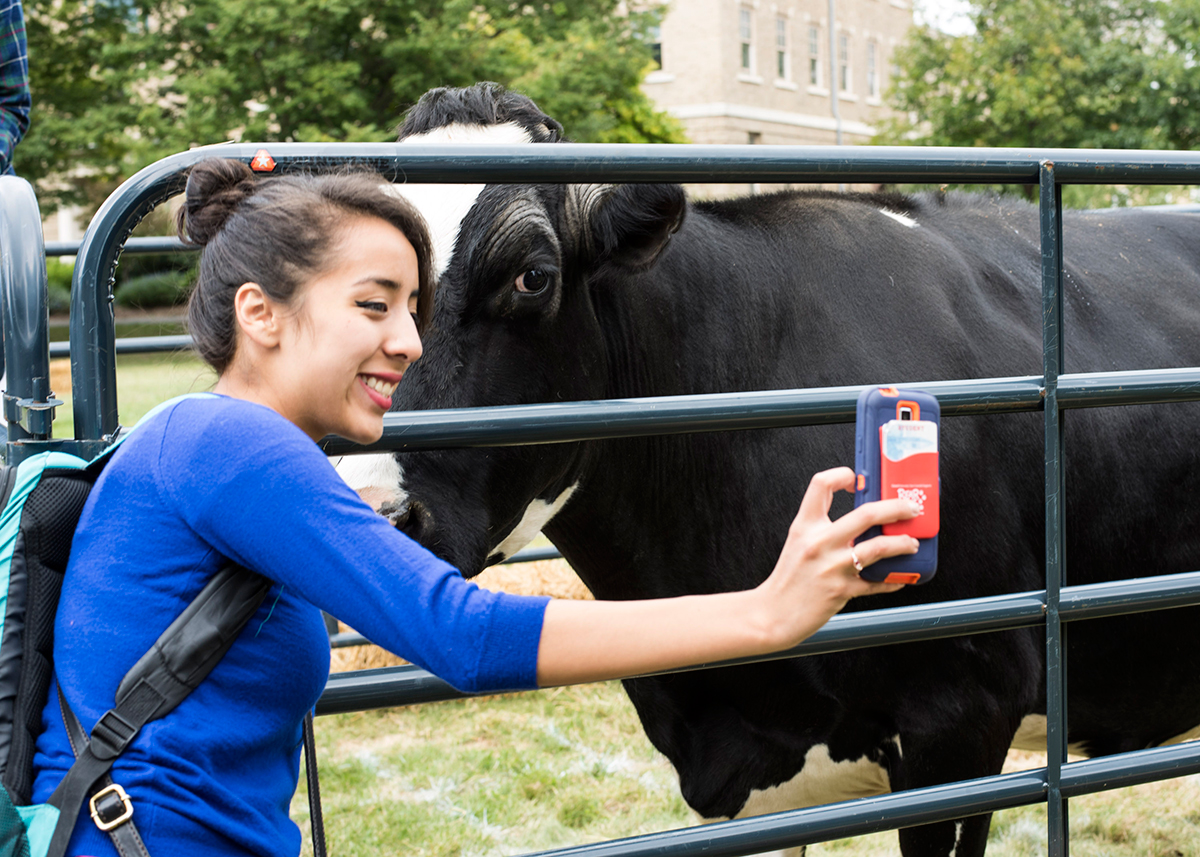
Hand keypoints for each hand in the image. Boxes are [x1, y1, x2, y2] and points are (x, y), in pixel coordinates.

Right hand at [755, 466, 919, 649]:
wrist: (773, 613)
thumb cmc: (788, 579)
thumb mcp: (798, 542)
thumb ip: (822, 528)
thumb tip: (860, 521)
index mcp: (805, 526)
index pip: (821, 484)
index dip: (843, 475)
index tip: (857, 479)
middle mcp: (819, 543)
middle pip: (866, 513)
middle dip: (896, 508)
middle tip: (909, 509)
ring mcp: (832, 567)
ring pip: (878, 547)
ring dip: (902, 543)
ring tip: (911, 543)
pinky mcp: (842, 591)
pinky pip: (876, 583)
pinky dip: (893, 579)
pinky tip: (899, 577)